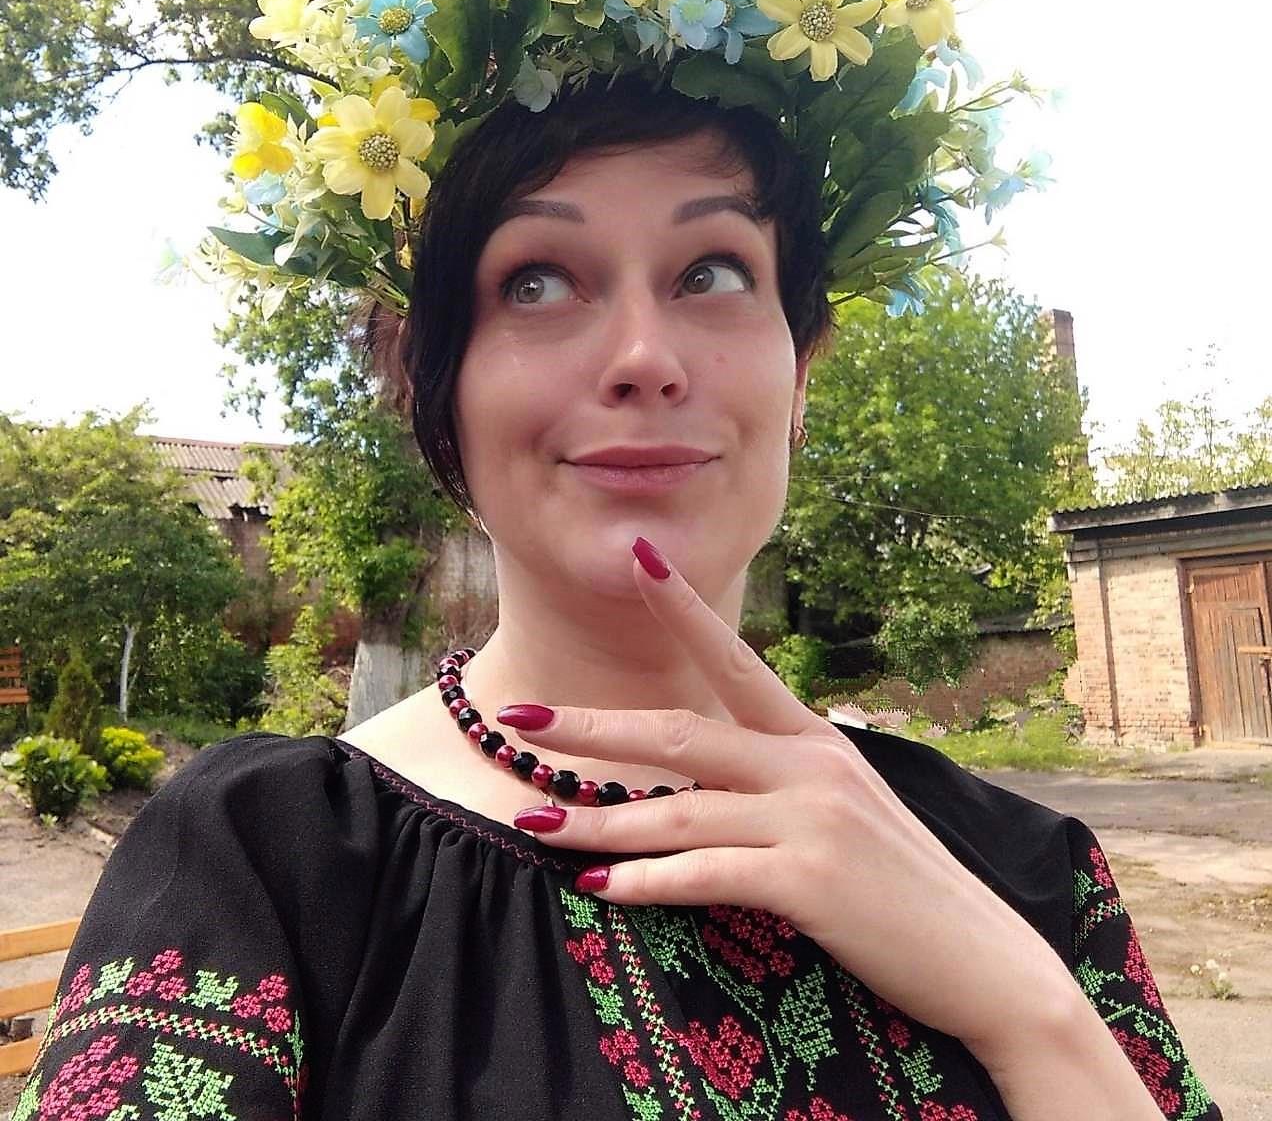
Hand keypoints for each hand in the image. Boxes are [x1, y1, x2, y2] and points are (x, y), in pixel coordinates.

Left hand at [498, 535, 1075, 1062]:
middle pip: (680, 731)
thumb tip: (708, 775)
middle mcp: (808, 764)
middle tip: (519, 718)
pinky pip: (705, 873)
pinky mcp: (809, 881)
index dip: (682, 609)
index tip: (638, 559)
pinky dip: (644, 880)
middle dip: (592, 726)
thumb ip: (781, 781)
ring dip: (597, 816)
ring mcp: (809, 819)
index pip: (735, 661)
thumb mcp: (845, 810)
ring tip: (533, 820)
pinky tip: (598, 884)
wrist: (985, 960)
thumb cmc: (905, 889)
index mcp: (813, 740)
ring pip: (678, 807)